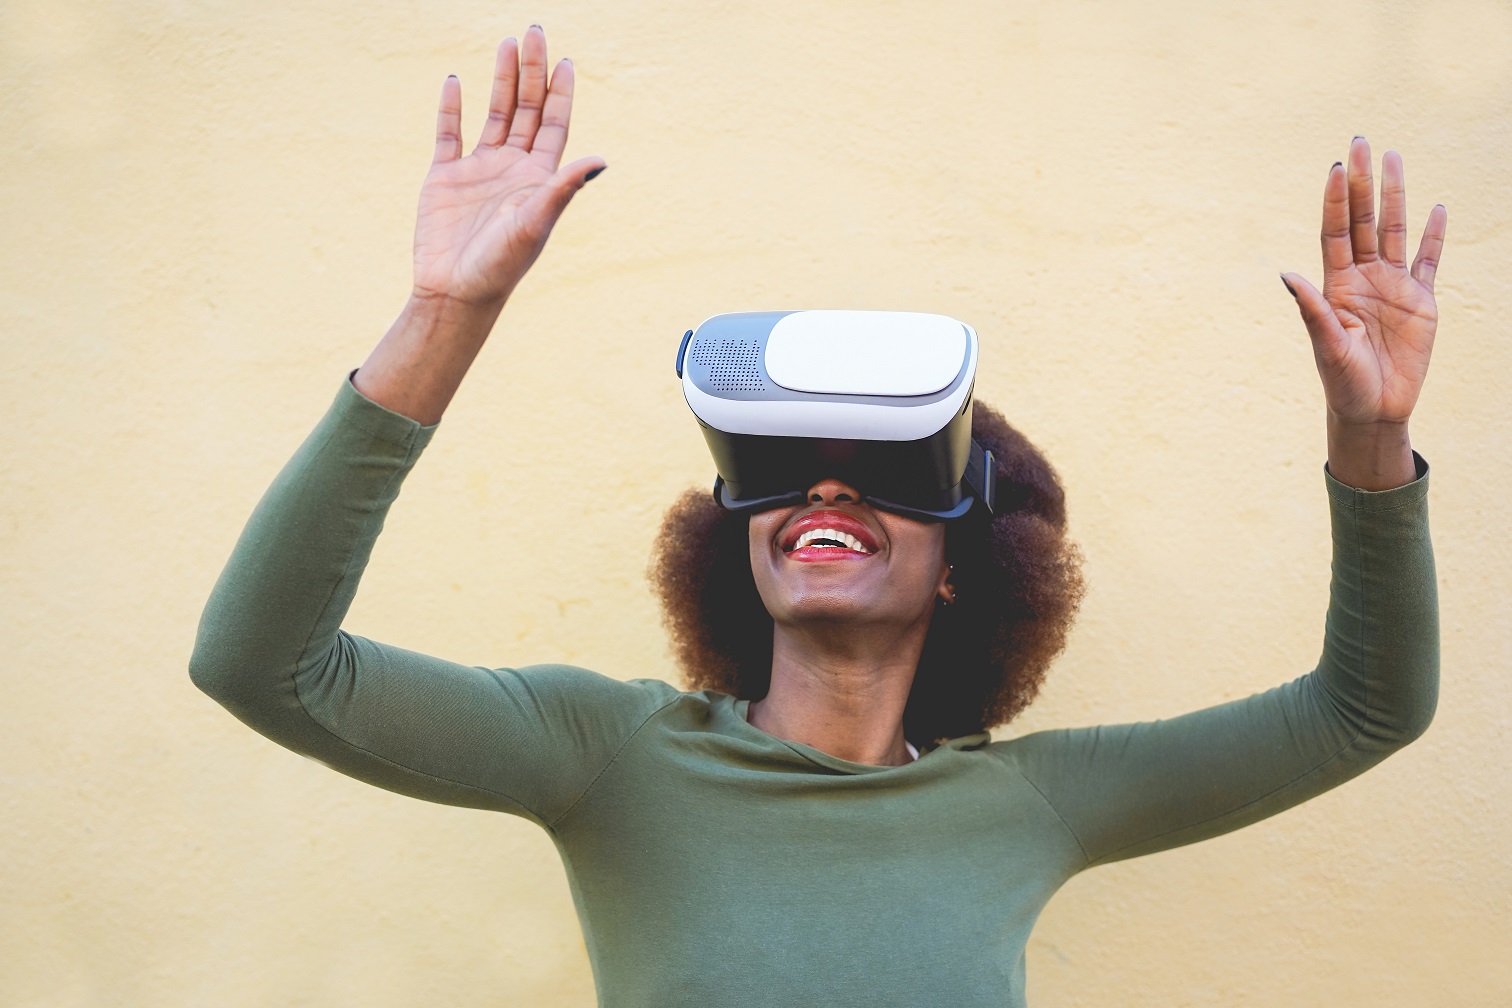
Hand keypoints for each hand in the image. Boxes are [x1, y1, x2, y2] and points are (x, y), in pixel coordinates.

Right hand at [410, 27, 604, 307]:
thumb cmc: (501, 265)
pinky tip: (457, 81)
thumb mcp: (536, 224)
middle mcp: (512, 169)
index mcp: (538, 179)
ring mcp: (479, 171)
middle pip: (527, 110)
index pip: (555, 125)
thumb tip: (600, 160)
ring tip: (506, 44)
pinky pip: (450, 134)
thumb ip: (563, 189)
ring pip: (494, 114)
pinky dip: (452, 108)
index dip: (561, 93)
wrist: (455, 292)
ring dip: (501, 81)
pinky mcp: (446, 178)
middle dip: (532, 71)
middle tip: (534, 32)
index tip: (565, 60)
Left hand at [1281, 137, 1446, 427]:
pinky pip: (1429, 261)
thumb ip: (1312, 311)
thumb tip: (1287, 275)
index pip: (1336, 232)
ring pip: (1396, 231)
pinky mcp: (1421, 302)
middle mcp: (1364, 278)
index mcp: (1337, 286)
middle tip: (1361, 142)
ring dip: (1396, 195)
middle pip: (1364, 220)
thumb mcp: (1326, 347)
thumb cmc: (1342, 382)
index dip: (1335, 201)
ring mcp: (1393, 287)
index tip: (1336, 168)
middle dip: (1362, 183)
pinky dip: (1433, 236)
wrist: (1374, 410)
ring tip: (1394, 158)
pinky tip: (1436, 207)